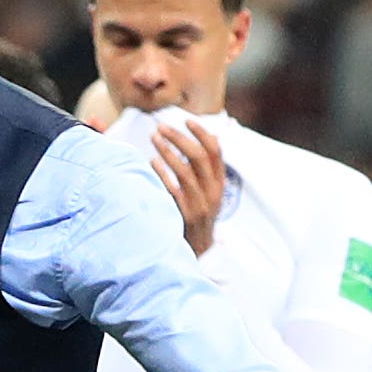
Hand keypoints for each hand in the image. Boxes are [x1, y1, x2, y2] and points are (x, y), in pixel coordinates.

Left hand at [147, 114, 227, 253]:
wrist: (198, 251)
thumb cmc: (198, 214)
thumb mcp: (208, 191)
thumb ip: (206, 167)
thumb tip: (210, 135)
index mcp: (219, 183)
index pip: (216, 151)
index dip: (202, 133)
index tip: (186, 120)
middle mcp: (213, 192)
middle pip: (199, 157)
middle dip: (179, 138)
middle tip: (160, 127)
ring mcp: (200, 205)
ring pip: (185, 171)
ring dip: (167, 152)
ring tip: (154, 139)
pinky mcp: (186, 216)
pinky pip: (173, 190)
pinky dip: (162, 174)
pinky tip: (152, 162)